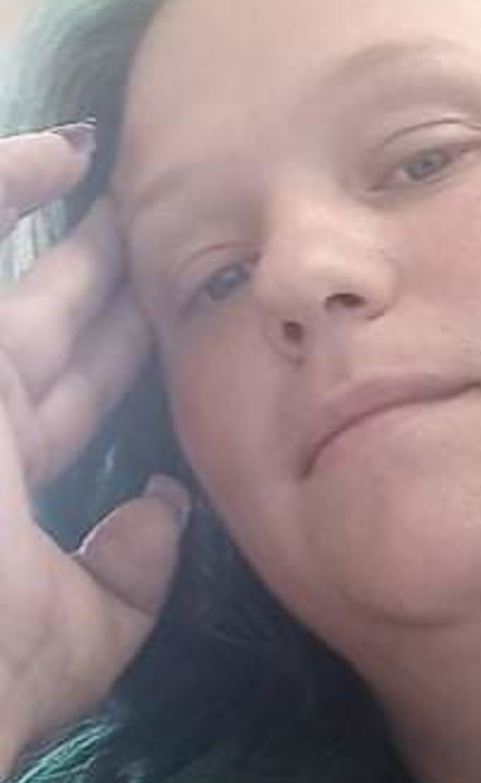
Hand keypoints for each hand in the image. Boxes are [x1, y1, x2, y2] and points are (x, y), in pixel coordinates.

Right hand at [0, 126, 189, 770]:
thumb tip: (163, 511)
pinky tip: (61, 152)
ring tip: (106, 171)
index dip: (116, 352)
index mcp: (5, 490)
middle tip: (145, 220)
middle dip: (95, 275)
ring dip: (53, 227)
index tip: (157, 311)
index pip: (69, 400)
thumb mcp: (85, 631)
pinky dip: (8, 188)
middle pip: (43, 328)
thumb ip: (131, 577)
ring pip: (10, 284)